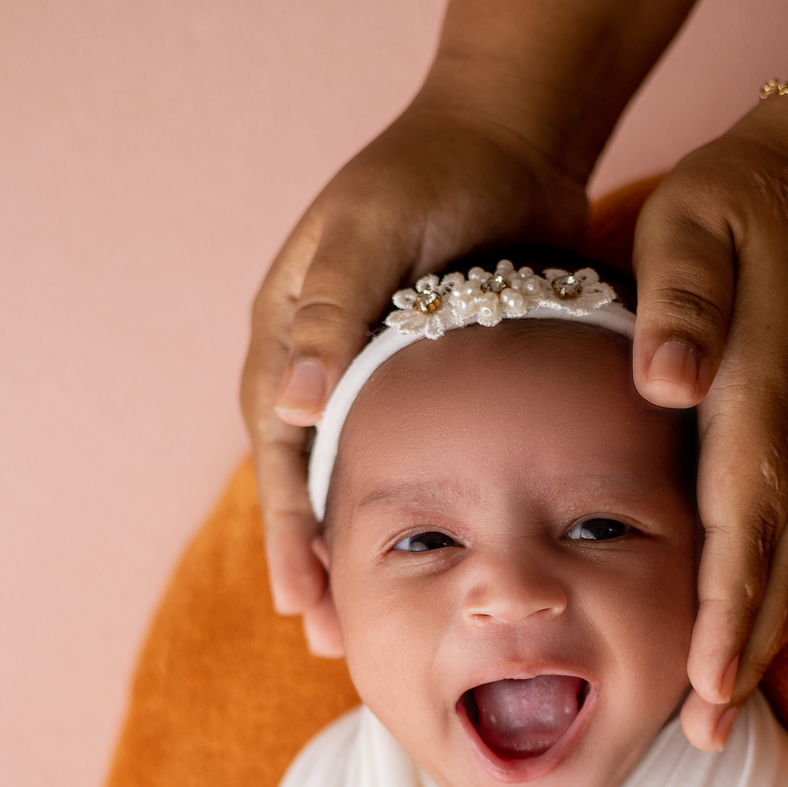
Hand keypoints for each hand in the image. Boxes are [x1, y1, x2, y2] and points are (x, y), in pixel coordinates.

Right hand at [241, 98, 585, 650]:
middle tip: (338, 650)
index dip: (288, 537)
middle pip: (311, 492)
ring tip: (389, 633)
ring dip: (371, 559)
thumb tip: (290, 405)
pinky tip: (448, 568)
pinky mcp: (435, 394)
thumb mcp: (370, 234)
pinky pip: (419, 471)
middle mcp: (323, 375)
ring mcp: (378, 388)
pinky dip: (422, 521)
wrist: (508, 136)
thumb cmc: (429, 175)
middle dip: (319, 571)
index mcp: (287, 343)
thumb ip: (331, 315)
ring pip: (363, 491)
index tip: (304, 606)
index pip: (278, 461)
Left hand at [631, 98, 787, 746]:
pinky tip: (756, 635)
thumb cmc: (742, 204)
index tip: (706, 681)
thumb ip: (679, 301)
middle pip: (777, 563)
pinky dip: (785, 591)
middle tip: (705, 737)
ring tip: (723, 710)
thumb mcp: (693, 223)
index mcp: (762, 391)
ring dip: (766, 636)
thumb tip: (665, 383)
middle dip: (743, 654)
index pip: (743, 519)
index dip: (727, 606)